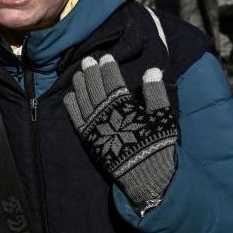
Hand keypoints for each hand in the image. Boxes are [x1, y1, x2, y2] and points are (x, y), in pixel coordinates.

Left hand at [63, 54, 177, 213]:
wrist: (145, 175)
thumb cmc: (156, 144)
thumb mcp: (162, 117)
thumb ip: (155, 93)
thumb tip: (151, 70)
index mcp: (124, 106)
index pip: (113, 82)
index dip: (108, 68)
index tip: (105, 58)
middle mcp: (106, 114)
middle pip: (95, 88)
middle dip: (91, 72)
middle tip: (88, 60)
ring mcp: (95, 126)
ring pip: (83, 100)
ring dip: (80, 85)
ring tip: (78, 73)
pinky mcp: (88, 138)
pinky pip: (76, 119)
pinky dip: (72, 106)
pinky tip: (69, 96)